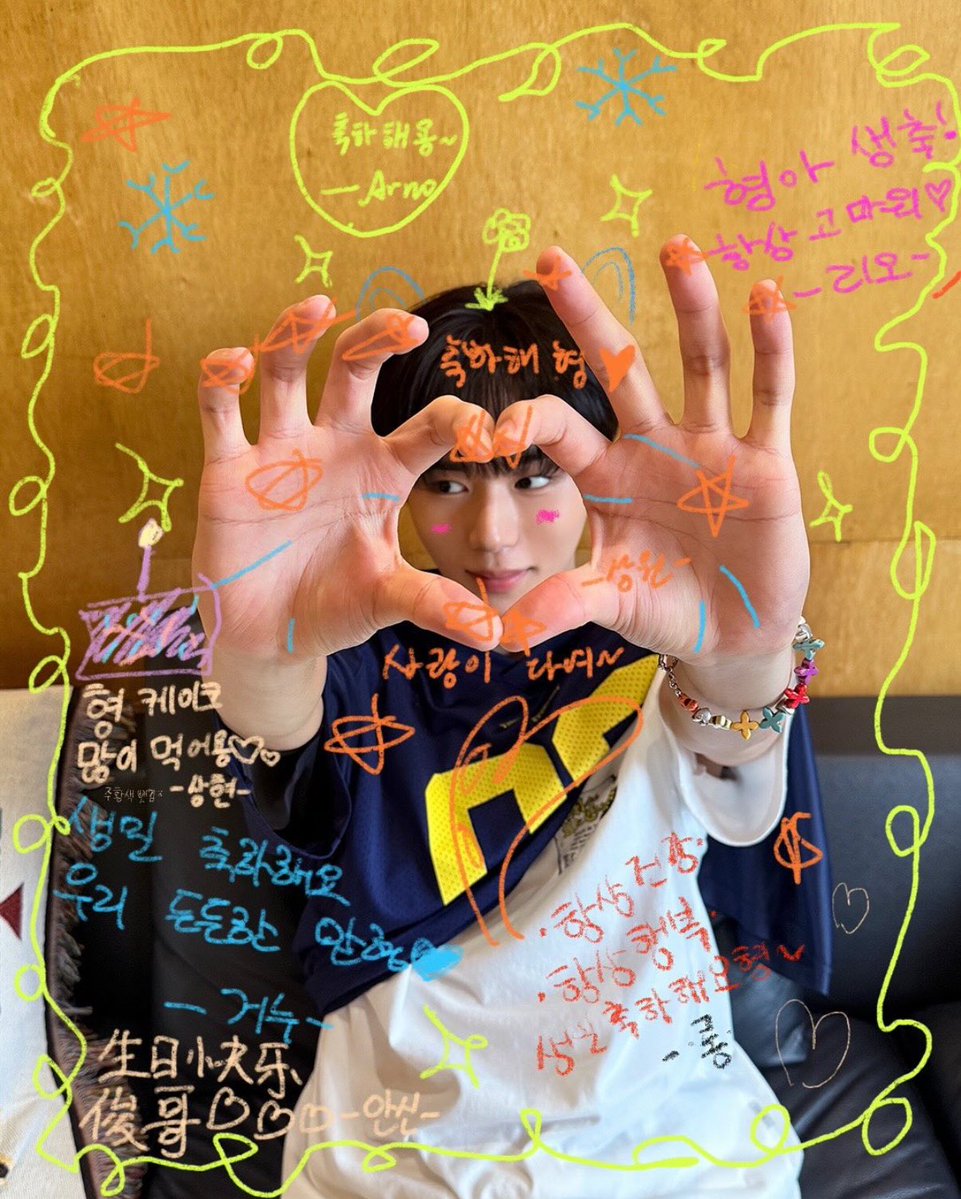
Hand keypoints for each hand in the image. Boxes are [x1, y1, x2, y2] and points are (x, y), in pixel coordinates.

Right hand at [192, 296, 503, 665]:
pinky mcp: (227, 468)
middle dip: (378, 338)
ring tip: (316, 307)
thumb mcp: (387, 600)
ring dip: (296, 333)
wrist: (268, 638)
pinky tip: (236, 365)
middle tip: (409, 325)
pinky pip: (221, 411)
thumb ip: (433, 605)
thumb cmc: (336, 608)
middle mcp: (335, 446)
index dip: (457, 422)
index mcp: (384, 470)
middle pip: (355, 369)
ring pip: (286, 371)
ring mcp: (280, 450)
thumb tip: (492, 636)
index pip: (427, 426)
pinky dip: (222, 380)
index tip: (485, 437)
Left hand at [495, 238, 809, 698]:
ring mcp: (712, 447)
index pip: (561, 428)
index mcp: (607, 475)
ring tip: (678, 246)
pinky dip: (772, 349)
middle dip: (589, 315)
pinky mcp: (766, 462)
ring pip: (700, 364)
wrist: (731, 637)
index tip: (491, 433)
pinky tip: (766, 296)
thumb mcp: (610, 603)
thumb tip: (498, 636)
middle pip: (620, 368)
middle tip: (551, 257)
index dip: (527, 422)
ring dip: (691, 306)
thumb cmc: (662, 610)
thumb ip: (563, 605)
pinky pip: (769, 397)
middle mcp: (654, 446)